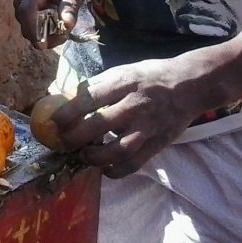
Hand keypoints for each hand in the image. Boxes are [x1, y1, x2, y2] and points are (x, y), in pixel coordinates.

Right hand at [13, 0, 83, 48]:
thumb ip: (70, 5)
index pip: (28, 10)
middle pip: (24, 22)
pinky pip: (26, 21)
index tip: (42, 44)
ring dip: (39, 33)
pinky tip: (51, 24)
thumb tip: (67, 24)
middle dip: (40, 36)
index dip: (33, 30)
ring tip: (58, 30)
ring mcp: (18, 0)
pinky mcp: (20, 6)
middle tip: (61, 37)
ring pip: (24, 23)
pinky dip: (37, 27)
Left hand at [51, 59, 199, 177]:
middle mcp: (134, 105)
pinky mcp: (157, 144)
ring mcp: (147, 127)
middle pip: (99, 125)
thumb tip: (67, 96)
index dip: (68, 112)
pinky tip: (105, 169)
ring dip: (95, 157)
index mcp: (122, 83)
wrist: (187, 86)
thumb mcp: (122, 71)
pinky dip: (116, 170)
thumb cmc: (149, 76)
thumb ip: (98, 85)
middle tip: (63, 142)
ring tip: (84, 155)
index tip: (54, 121)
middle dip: (75, 137)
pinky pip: (133, 164)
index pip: (89, 98)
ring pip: (117, 149)